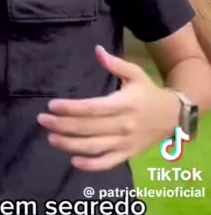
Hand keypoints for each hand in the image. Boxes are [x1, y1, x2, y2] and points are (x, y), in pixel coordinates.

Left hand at [37, 45, 179, 170]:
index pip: (92, 108)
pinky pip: (107, 163)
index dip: (71, 108)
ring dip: (70, 144)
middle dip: (62, 125)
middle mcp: (123, 125)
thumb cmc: (149, 92)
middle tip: (42, 120)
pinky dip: (91, 165)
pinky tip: (74, 161)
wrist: (173, 116)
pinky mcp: (127, 154)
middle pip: (88, 128)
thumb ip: (115, 64)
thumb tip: (97, 50)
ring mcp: (125, 143)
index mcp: (124, 104)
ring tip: (51, 138)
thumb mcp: (136, 74)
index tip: (52, 106)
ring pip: (94, 147)